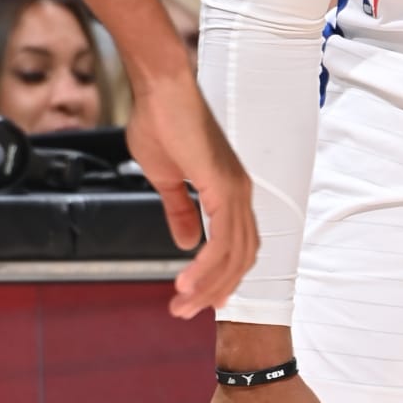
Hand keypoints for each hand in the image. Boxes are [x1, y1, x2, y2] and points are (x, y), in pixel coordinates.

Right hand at [126, 69, 256, 318]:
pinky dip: (206, 267)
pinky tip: (184, 282)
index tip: (201, 299)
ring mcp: (237, 191)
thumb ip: (180, 210)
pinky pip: (221, 240)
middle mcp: (241, 194)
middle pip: (240, 258)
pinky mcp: (224, 187)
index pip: (237, 246)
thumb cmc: (162, 122)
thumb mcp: (167, 178)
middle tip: (184, 312)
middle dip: (214, 290)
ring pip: (233, 256)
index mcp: (231, 191)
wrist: (160, 90)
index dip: (223, 276)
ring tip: (180, 305)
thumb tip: (186, 242)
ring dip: (207, 285)